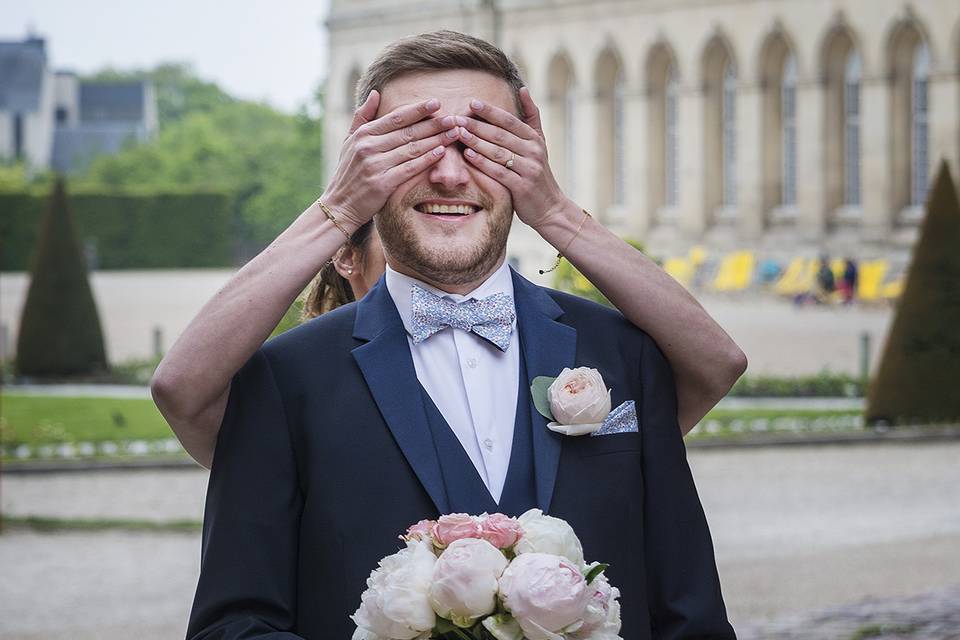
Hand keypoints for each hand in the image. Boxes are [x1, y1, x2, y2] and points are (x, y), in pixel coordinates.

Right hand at [321, 90, 461, 227]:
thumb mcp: (349, 141)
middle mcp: (368, 147)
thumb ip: (362, 117)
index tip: (437, 103)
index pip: (396, 118)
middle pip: (407, 132)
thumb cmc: (347, 172)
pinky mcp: (382, 184)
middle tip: (453, 118)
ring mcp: (375, 165)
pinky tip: (442, 152)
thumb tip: (375, 93)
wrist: (339, 205)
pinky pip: (409, 168)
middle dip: (433, 124)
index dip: (418, 110)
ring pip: (412, 149)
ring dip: (436, 140)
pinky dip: (426, 159)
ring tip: (454, 133)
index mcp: (363, 134)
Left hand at [456, 87, 568, 228]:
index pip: (510, 121)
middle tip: (457, 118)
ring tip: (458, 133)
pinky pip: (498, 172)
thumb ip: (531, 116)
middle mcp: (533, 151)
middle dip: (477, 125)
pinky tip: (468, 155)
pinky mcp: (521, 186)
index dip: (490, 111)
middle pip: (501, 135)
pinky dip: (482, 162)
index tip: (472, 103)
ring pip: (498, 152)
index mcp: (534, 139)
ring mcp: (528, 169)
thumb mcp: (539, 143)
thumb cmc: (538, 172)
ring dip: (476, 141)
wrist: (549, 206)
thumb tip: (523, 88)